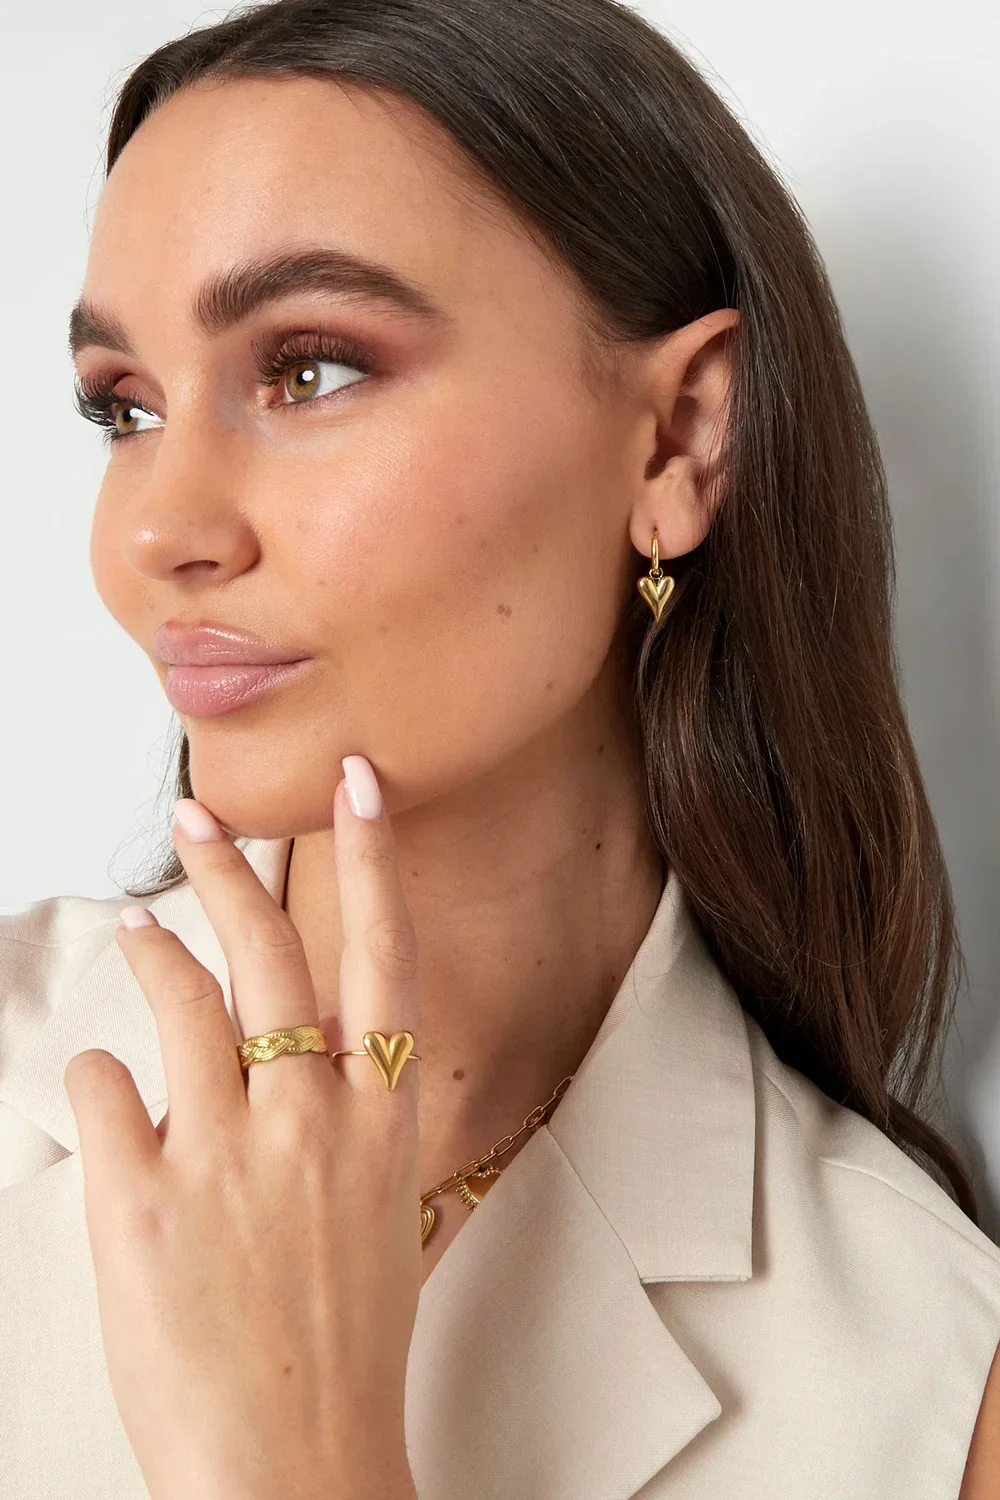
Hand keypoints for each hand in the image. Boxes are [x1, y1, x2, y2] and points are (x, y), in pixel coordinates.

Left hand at [63, 757, 421, 1499]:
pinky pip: (106, 1091)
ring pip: (183, 1001)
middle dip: (230, 869)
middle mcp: (311, 1118)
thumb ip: (360, 1134)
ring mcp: (227, 1152)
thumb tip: (332, 1079)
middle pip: (270, 953)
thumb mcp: (386, 1221)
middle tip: (200, 817)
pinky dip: (99, 1078)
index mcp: (380, 1123)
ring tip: (143, 928)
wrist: (295, 1466)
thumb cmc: (345, 1350)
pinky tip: (104, 1088)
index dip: (374, 862)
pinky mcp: (143, 1197)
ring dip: (156, 951)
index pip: (385, 958)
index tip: (357, 791)